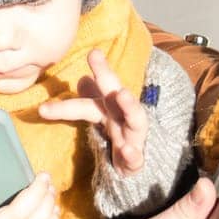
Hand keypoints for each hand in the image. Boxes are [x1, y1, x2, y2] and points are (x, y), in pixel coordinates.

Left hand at [37, 47, 148, 175]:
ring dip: (130, 106)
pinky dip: (133, 155)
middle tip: (95, 56)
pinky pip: (136, 159)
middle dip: (106, 75)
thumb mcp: (105, 117)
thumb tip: (82, 78)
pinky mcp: (136, 163)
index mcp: (112, 108)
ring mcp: (133, 139)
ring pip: (135, 120)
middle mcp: (123, 118)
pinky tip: (127, 151)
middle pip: (115, 95)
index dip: (100, 70)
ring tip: (122, 94)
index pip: (103, 87)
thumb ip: (93, 99)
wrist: (136, 167)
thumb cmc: (120, 137)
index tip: (93, 51)